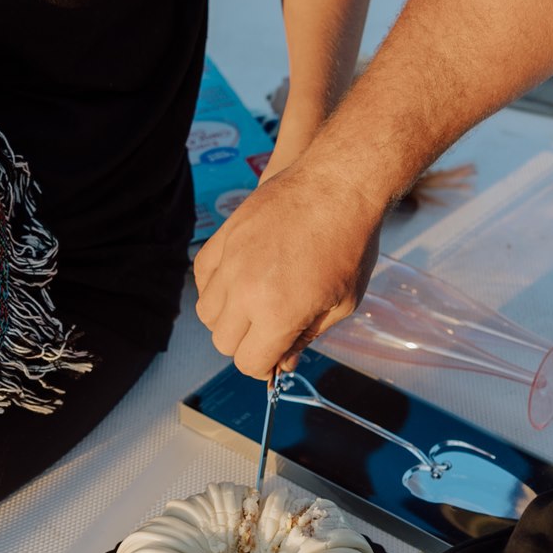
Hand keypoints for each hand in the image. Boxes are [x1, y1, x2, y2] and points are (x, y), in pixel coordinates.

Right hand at [194, 161, 381, 378]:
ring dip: (228, 317)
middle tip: (269, 330)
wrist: (339, 186)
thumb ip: (307, 336)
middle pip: (224, 341)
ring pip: (207, 312)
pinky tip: (239, 279)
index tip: (276, 356)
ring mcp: (230, 261)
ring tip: (254, 303)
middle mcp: (246, 291)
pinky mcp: (223, 236)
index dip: (265, 366)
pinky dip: (215, 285)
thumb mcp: (342, 303)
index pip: (249, 363)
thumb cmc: (350, 244)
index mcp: (278, 313)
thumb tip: (284, 361)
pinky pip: (202, 276)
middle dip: (247, 344)